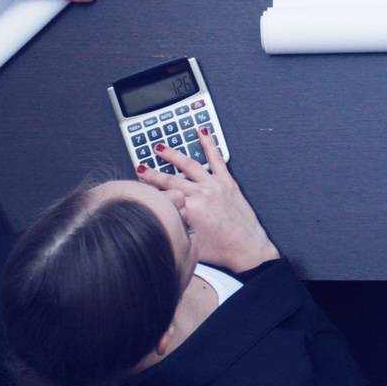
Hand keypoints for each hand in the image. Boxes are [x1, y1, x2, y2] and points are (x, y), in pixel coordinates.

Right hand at [142, 130, 279, 274]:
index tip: (138, 185)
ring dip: (173, 154)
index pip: (163, 195)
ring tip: (160, 147)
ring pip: (189, 165)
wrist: (248, 249)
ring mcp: (216, 185)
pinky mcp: (228, 182)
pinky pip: (217, 159)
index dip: (149, 191)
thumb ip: (175, 226)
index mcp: (191, 209)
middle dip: (152, 173)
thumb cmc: (222, 251)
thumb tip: (163, 213)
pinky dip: (209, 144)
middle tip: (140, 166)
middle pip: (171, 179)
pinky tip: (203, 133)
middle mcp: (202, 193)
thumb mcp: (189, 243)